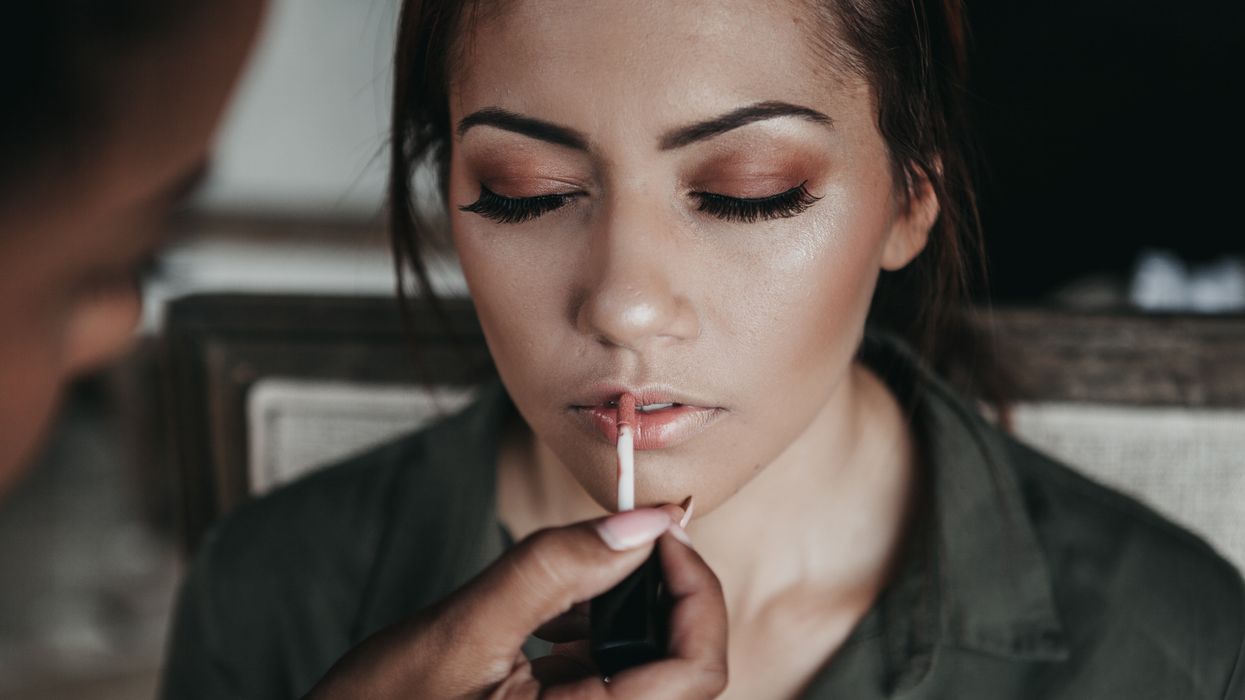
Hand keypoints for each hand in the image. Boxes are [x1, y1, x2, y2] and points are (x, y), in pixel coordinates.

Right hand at [306, 507, 727, 698]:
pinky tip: (550, 612)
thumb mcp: (458, 635)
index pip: (697, 671)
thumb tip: (638, 523)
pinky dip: (591, 632)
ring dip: (625, 609)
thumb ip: (550, 572)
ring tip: (581, 570)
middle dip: (661, 592)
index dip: (695, 592)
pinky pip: (602, 676)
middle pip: (681, 665)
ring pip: (645, 666)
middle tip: (628, 536)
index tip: (662, 531)